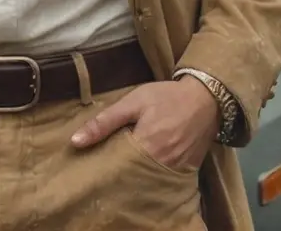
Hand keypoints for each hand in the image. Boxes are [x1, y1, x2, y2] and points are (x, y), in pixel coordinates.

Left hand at [70, 78, 219, 171]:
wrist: (205, 98)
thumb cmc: (166, 97)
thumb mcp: (133, 101)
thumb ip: (105, 121)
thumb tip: (75, 142)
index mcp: (146, 146)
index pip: (116, 168)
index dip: (103, 167)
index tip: (92, 165)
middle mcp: (161, 165)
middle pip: (131, 179)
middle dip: (117, 175)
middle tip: (106, 167)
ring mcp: (175, 172)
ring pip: (147, 182)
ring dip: (134, 178)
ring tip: (122, 169)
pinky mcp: (186, 173)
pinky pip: (163, 182)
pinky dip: (152, 178)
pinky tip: (143, 171)